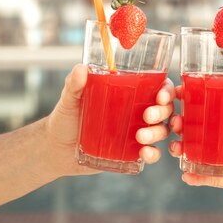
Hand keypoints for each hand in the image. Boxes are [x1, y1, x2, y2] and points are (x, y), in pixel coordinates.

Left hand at [47, 64, 174, 176]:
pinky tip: (144, 153)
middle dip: (163, 112)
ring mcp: (136, 132)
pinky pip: (151, 153)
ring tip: (140, 137)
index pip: (158, 86)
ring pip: (161, 130)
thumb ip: (74, 85)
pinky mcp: (132, 152)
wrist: (56, 149)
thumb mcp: (69, 99)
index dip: (167, 90)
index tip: (160, 95)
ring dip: (158, 133)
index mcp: (129, 92)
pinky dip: (153, 153)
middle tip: (147, 116)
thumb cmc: (66, 117)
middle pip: (165, 108)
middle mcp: (137, 111)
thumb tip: (80, 68)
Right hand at [169, 84, 222, 205]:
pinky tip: (186, 175)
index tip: (176, 93)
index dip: (187, 100)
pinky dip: (192, 176)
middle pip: (191, 127)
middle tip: (175, 123)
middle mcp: (219, 137)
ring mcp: (218, 158)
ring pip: (191, 151)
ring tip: (176, 148)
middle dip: (177, 124)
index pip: (203, 106)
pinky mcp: (220, 177)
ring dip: (179, 149)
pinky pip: (202, 176)